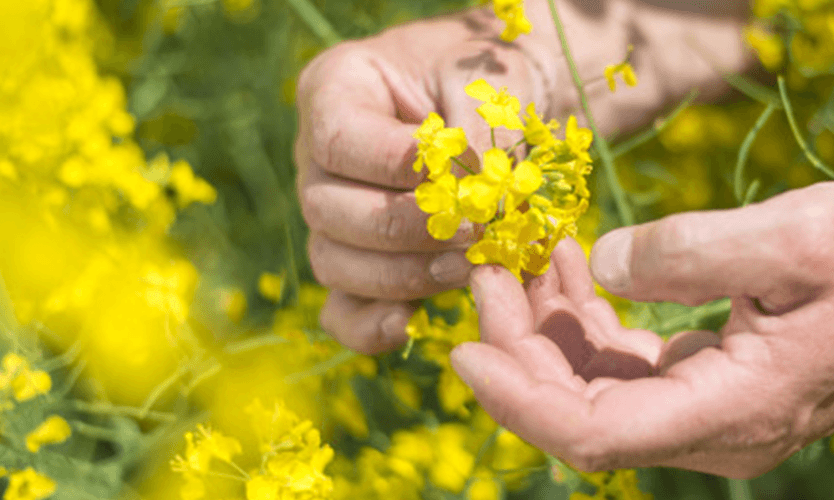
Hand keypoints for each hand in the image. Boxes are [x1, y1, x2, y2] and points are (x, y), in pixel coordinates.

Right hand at [295, 11, 545, 353]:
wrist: (510, 102)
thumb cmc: (493, 77)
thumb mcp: (488, 84)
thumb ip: (477, 134)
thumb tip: (474, 200)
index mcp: (335, 89)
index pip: (340, 140)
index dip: (395, 166)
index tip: (462, 172)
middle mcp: (318, 159)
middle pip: (329, 211)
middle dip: (406, 229)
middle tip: (475, 231)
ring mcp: (332, 217)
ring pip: (336, 263)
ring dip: (404, 275)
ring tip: (471, 265)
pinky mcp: (359, 267)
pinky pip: (343, 310)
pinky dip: (370, 325)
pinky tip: (410, 324)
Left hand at [451, 182, 833, 477]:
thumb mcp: (794, 236)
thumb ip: (691, 253)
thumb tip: (604, 263)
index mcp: (735, 410)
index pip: (595, 435)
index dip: (521, 398)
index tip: (465, 348)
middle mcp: (719, 431)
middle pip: (586, 412)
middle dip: (524, 346)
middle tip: (489, 266)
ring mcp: (717, 413)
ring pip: (603, 390)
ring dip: (554, 329)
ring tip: (525, 253)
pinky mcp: (719, 385)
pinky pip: (634, 368)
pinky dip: (595, 323)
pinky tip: (576, 266)